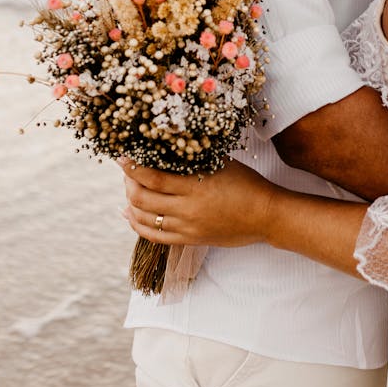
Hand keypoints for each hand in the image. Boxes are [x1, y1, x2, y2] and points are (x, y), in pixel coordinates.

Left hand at [120, 158, 274, 247]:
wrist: (265, 215)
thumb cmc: (246, 184)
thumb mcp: (221, 163)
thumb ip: (194, 157)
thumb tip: (167, 146)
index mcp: (196, 187)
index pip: (153, 178)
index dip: (133, 167)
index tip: (122, 156)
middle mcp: (187, 209)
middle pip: (142, 198)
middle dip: (128, 183)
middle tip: (127, 170)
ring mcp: (187, 227)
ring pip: (145, 218)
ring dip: (130, 202)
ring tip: (128, 188)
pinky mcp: (189, 240)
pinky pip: (154, 236)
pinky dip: (137, 224)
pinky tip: (130, 214)